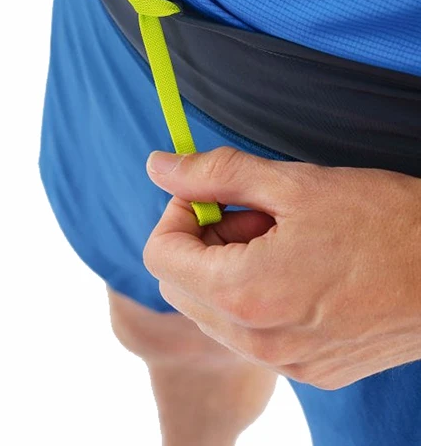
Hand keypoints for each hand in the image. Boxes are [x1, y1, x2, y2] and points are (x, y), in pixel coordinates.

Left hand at [143, 146, 420, 389]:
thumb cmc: (382, 221)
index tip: (211, 194)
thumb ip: (215, 173)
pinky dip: (260, 298)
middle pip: (182, 287)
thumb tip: (158, 166)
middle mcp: (259, 342)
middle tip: (253, 212)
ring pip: (216, 313)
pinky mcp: (314, 372)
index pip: (160, 256)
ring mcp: (288, 365)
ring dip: (230, 269)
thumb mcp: (293, 183)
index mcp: (245, 294)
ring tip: (283, 237)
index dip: (177, 213)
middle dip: (203, 242)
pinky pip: (256, 335)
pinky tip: (303, 268)